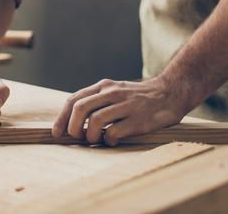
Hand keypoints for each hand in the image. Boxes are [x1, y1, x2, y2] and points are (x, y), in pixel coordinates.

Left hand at [51, 77, 185, 146]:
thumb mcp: (115, 90)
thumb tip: (73, 119)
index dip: (62, 118)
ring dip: (90, 136)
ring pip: (95, 122)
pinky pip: (113, 133)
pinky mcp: (138, 120)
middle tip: (79, 138)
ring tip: (97, 140)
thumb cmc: (138, 97)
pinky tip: (113, 141)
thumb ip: (97, 100)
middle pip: (80, 109)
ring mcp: (125, 106)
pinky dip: (108, 141)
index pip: (74, 100)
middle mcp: (113, 93)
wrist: (170, 93)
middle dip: (73, 128)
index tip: (57, 132)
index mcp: (104, 86)